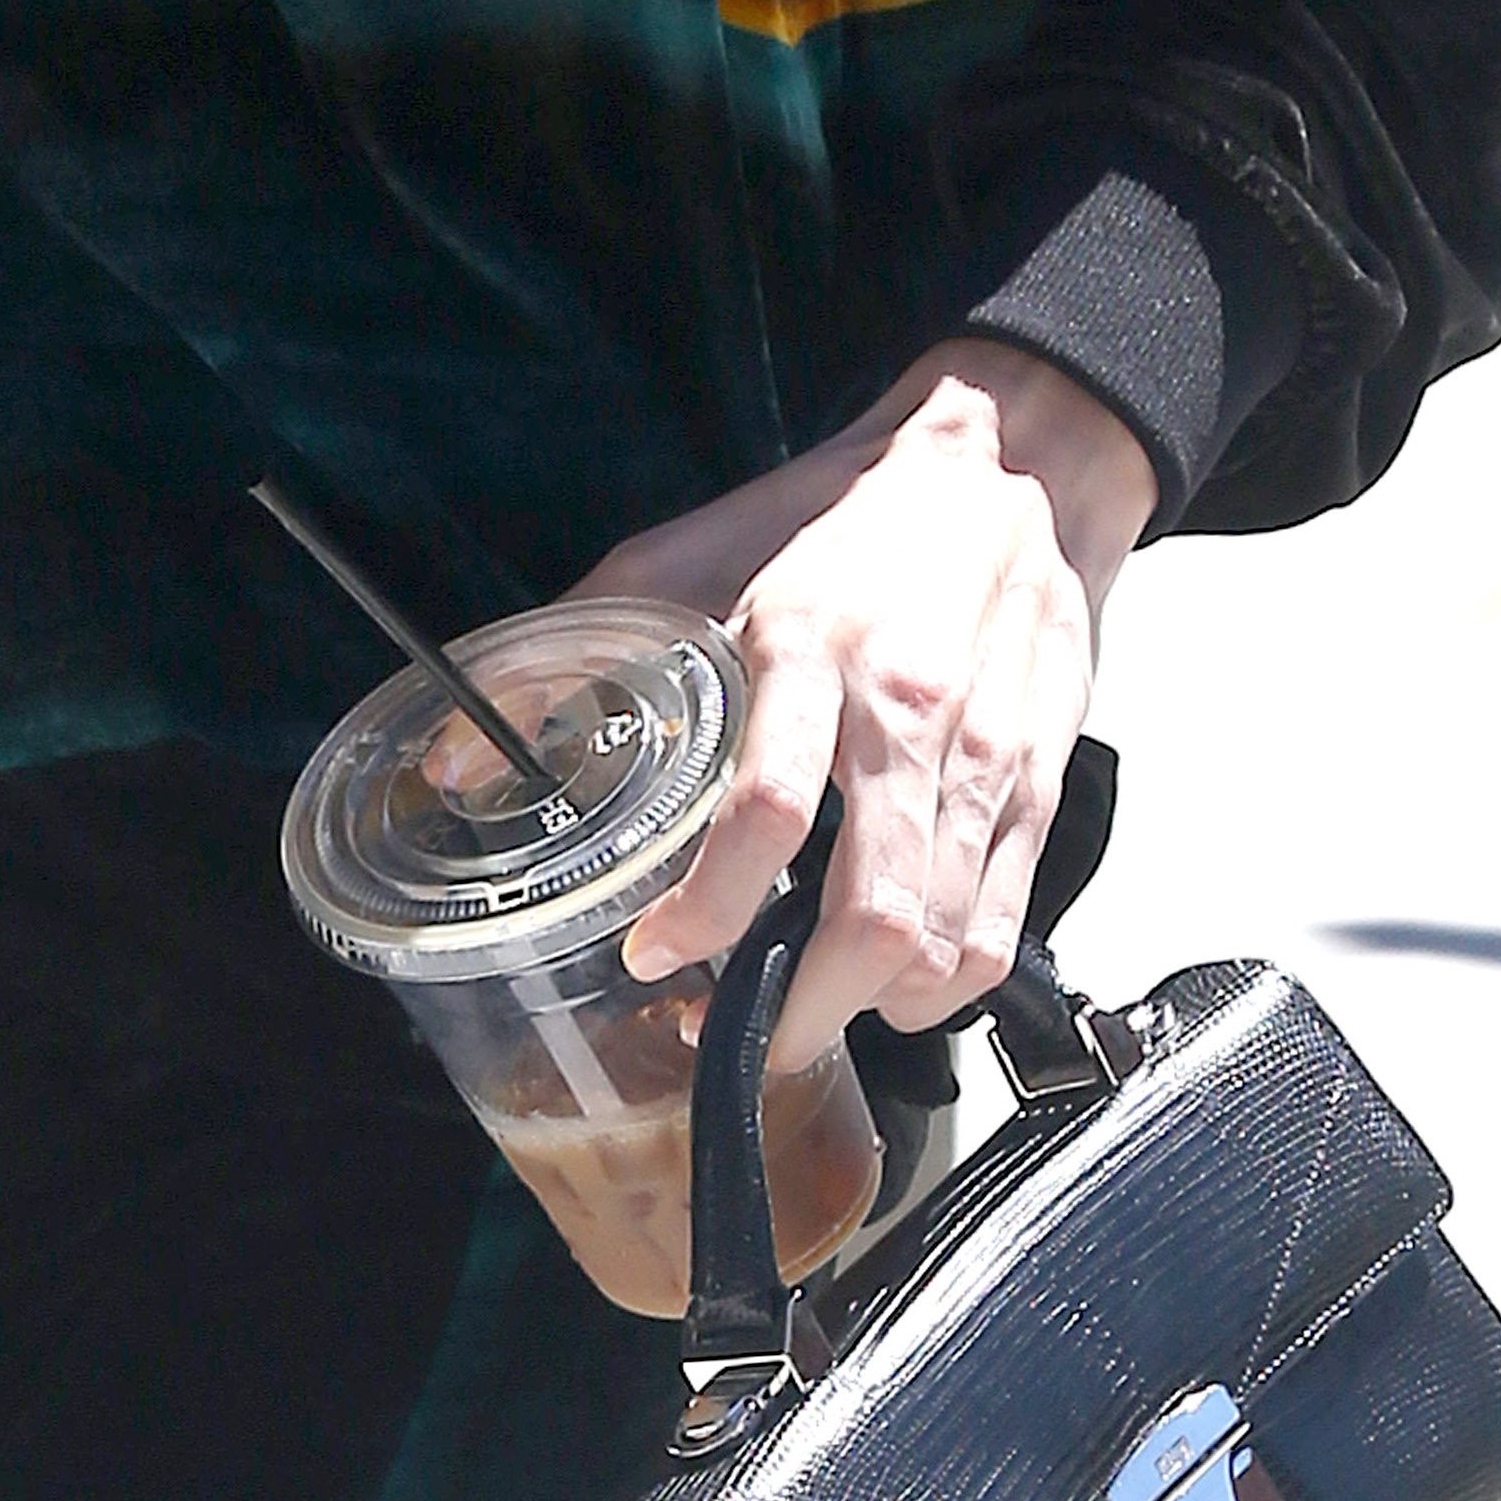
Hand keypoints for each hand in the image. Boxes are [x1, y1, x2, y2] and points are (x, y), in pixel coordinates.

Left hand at [600, 346, 1155, 1063]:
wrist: (1010, 464)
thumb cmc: (840, 516)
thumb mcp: (689, 556)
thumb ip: (573, 655)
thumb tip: (459, 759)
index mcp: (810, 645)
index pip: (767, 813)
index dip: (706, 911)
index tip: (655, 954)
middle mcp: (909, 709)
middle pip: (872, 912)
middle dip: (800, 1010)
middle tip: (737, 1036)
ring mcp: (987, 756)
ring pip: (944, 941)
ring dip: (868, 1012)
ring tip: (805, 1015)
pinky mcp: (1041, 784)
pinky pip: (1002, 928)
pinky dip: (945, 989)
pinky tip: (893, 987)